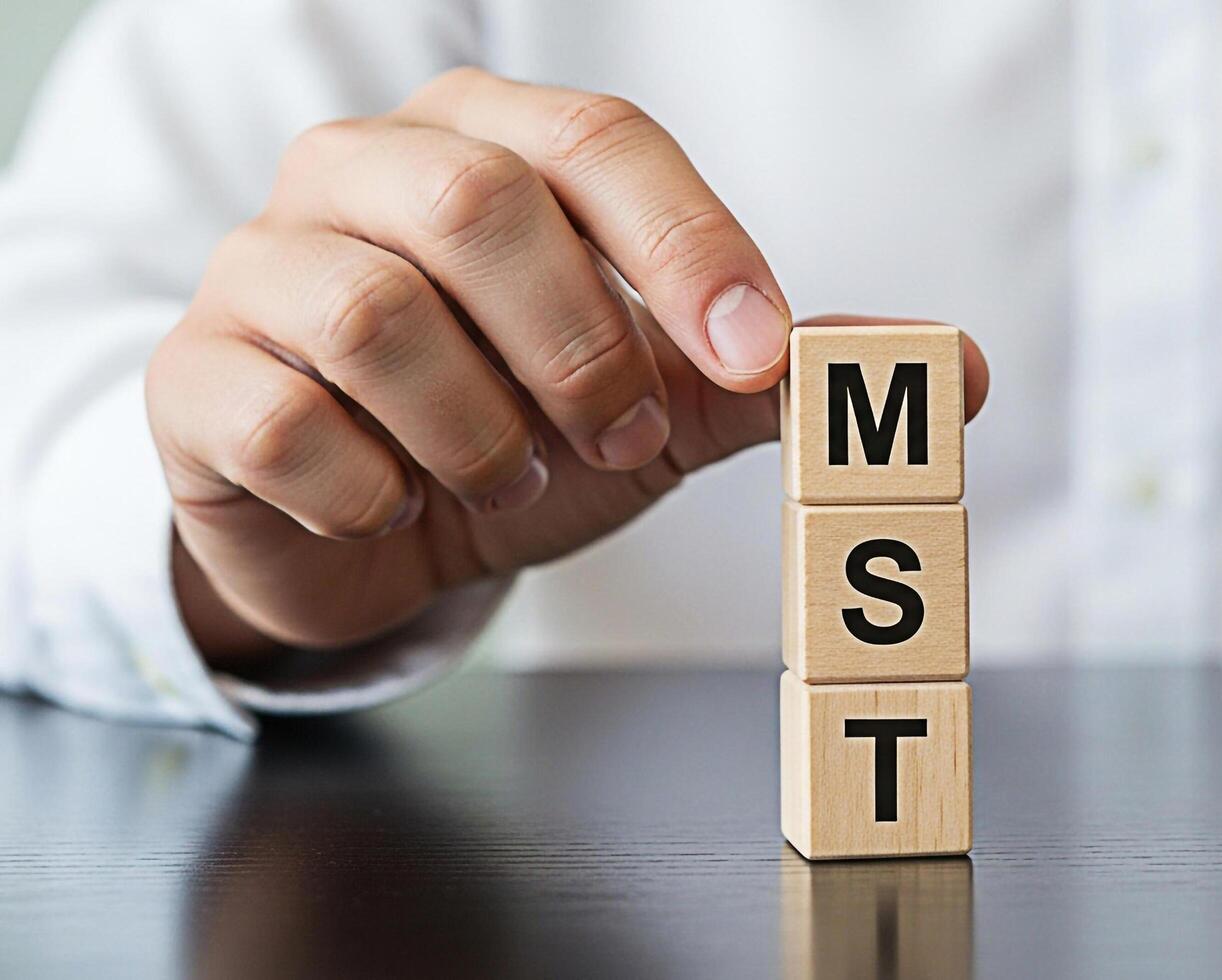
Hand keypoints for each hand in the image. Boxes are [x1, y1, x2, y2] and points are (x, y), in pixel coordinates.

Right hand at [147, 68, 989, 661]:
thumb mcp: (666, 399)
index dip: (690, 244)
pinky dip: (368, 489)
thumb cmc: (525, 430)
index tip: (758, 353)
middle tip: (619, 439)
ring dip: (477, 434)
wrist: (377, 532)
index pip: (599, 140)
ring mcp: (259, 264)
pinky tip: (391, 500)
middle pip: (476, 208)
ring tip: (505, 476)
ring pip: (370, 315)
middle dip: (578, 349)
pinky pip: (281, 419)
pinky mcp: (192, 375)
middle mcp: (364, 172)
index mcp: (490, 140)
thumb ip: (787, 377)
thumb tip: (954, 369)